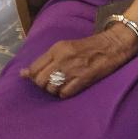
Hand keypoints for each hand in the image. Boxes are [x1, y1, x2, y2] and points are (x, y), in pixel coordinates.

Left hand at [21, 26, 137, 98]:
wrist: (114, 44)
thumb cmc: (89, 46)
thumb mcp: (66, 47)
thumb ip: (46, 59)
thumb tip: (23, 74)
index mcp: (57, 48)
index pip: (34, 68)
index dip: (34, 76)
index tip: (40, 77)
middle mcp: (62, 58)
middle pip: (40, 81)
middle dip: (43, 85)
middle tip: (52, 82)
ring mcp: (73, 69)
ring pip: (51, 89)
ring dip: (55, 90)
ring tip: (63, 84)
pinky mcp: (84, 79)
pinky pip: (65, 93)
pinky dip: (65, 93)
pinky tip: (71, 87)